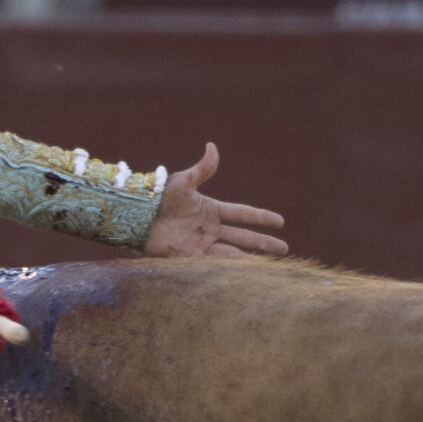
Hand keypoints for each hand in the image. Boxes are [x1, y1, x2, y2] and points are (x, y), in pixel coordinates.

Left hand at [140, 144, 286, 259]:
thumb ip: (202, 169)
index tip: (280, 221)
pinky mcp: (191, 259)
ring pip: (234, 253)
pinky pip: (215, 265)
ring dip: (252, 259)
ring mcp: (202, 244)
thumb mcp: (183, 182)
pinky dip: (231, 269)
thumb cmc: (159, 197)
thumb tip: (212, 146)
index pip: (242, 214)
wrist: (138, 219)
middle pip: (244, 237)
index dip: (261, 218)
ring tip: (272, 264)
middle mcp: (210, 228)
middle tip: (284, 249)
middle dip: (264, 243)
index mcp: (211, 209)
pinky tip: (246, 275)